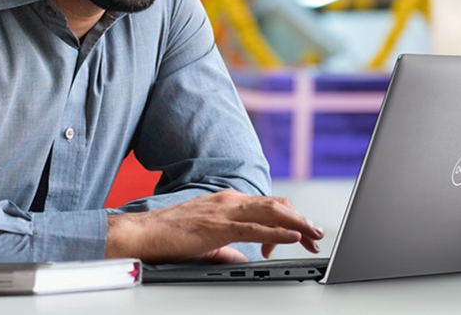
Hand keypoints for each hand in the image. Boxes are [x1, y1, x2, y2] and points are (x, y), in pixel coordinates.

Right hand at [105, 191, 323, 263]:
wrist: (143, 233)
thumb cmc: (169, 237)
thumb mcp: (207, 242)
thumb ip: (228, 248)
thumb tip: (244, 259)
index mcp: (227, 202)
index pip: (267, 206)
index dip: (290, 218)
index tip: (303, 234)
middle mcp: (229, 201)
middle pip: (276, 206)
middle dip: (301, 219)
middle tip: (317, 235)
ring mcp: (224, 211)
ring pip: (271, 212)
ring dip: (297, 223)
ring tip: (314, 234)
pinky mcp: (218, 226)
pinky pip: (255, 228)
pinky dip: (278, 232)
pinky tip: (292, 237)